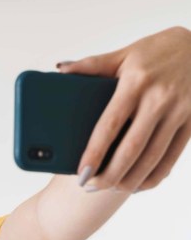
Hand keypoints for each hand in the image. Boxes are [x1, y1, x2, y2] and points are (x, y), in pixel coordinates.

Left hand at [57, 26, 190, 192]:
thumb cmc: (157, 51)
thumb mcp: (125, 54)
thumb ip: (93, 65)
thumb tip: (60, 70)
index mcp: (136, 82)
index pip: (110, 124)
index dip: (95, 152)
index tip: (82, 172)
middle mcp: (159, 98)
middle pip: (131, 148)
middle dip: (110, 174)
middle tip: (91, 187)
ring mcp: (179, 111)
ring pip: (153, 157)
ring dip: (131, 179)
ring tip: (111, 188)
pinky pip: (172, 156)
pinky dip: (155, 175)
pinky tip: (139, 185)